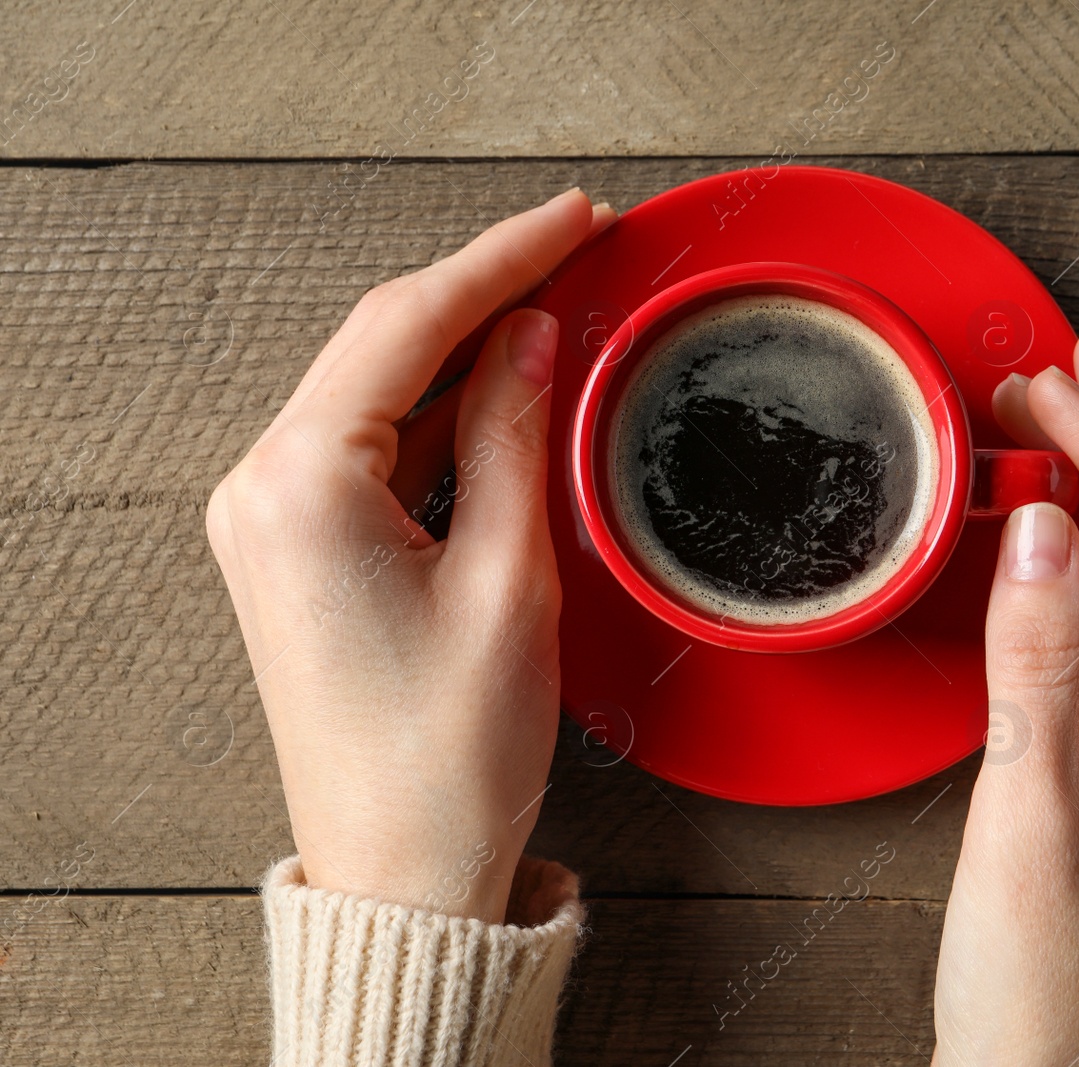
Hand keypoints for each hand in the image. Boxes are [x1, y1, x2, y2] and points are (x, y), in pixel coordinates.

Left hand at [206, 189, 614, 921]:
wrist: (402, 872)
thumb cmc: (448, 757)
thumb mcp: (511, 582)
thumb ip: (516, 438)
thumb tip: (532, 336)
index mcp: (301, 488)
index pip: (407, 323)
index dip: (501, 257)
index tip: (573, 219)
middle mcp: (263, 491)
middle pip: (381, 342)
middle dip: (483, 289)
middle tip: (575, 247)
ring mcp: (272, 521)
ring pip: (376, 388)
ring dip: (463, 345)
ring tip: (554, 304)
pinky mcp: (298, 550)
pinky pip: (370, 445)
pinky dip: (438, 409)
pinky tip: (500, 389)